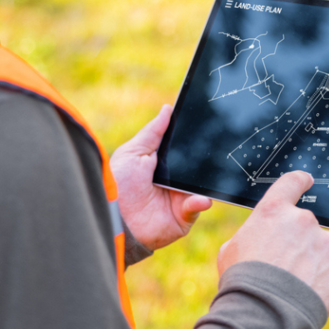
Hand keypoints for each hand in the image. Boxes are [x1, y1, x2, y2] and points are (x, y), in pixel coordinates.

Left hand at [110, 104, 211, 250]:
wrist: (115, 220)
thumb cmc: (118, 185)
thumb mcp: (133, 153)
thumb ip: (152, 132)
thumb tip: (168, 109)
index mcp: (161, 164)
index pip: (182, 149)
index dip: (192, 139)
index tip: (205, 122)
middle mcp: (173, 181)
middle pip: (195, 166)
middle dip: (204, 158)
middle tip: (214, 148)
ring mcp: (179, 199)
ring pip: (201, 185)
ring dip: (203, 180)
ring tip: (206, 173)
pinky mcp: (183, 217)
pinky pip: (197, 207)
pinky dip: (200, 202)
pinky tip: (199, 198)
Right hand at [217, 172, 328, 314]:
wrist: (266, 312)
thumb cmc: (242, 281)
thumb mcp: (232, 249)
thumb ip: (253, 235)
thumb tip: (260, 239)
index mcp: (274, 211)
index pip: (292, 182)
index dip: (300, 181)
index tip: (307, 181)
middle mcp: (303, 219)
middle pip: (305, 225)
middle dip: (298, 242)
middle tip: (284, 266)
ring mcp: (325, 241)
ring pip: (320, 247)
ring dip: (311, 260)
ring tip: (293, 284)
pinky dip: (323, 278)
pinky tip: (306, 292)